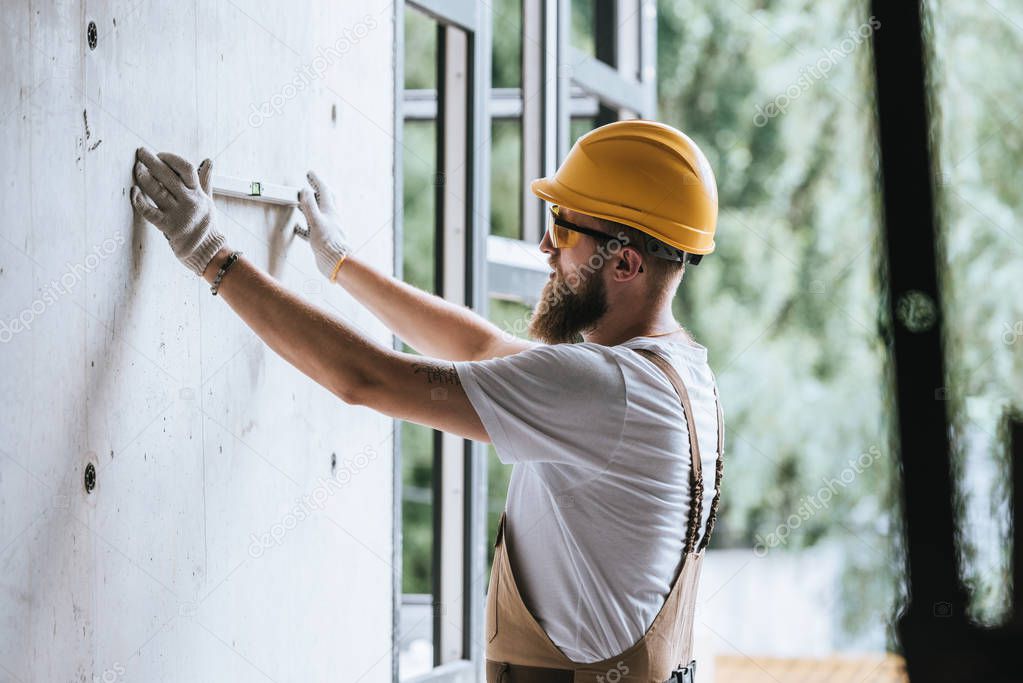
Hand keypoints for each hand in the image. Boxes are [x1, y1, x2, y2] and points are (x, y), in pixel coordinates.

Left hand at [131, 147, 225, 276]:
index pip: (186, 169)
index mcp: (198, 193)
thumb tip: (209, 161)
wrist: (208, 251)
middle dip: (152, 161)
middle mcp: (189, 201)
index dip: (172, 159)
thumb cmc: (206, 224)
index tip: (160, 155)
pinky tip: (133, 192)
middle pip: (168, 176)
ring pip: (157, 191)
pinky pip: (150, 212)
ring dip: (144, 177)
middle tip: (141, 151)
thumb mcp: (208, 200)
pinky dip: (140, 201)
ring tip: (136, 167)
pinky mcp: (169, 227)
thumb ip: (205, 180)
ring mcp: (178, 214)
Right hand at [297, 171, 350, 280]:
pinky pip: (311, 229)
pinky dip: (303, 225)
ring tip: (301, 201)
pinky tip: (297, 227)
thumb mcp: (316, 221)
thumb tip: (305, 191)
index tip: (310, 173)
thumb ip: (309, 206)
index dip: (316, 181)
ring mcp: (327, 228)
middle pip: (325, 200)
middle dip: (318, 190)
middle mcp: (330, 218)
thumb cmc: (328, 242)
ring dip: (310, 206)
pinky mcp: (322, 239)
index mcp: (330, 211)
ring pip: (318, 213)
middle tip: (310, 184)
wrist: (336, 262)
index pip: (323, 191)